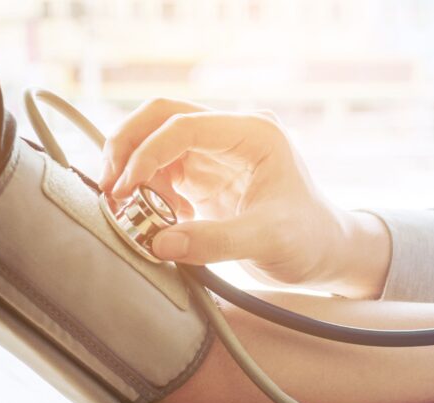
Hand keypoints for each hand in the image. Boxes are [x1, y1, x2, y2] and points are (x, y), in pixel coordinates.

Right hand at [99, 99, 390, 297]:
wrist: (324, 253)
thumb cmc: (309, 240)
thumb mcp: (268, 240)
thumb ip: (216, 241)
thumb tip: (158, 243)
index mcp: (253, 134)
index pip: (183, 125)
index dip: (147, 153)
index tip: (125, 189)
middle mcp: (232, 136)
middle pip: (161, 118)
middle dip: (128, 148)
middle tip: (108, 187)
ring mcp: (218, 156)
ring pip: (157, 145)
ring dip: (135, 173)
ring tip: (130, 211)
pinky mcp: (208, 180)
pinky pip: (164, 175)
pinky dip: (149, 193)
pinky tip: (156, 219)